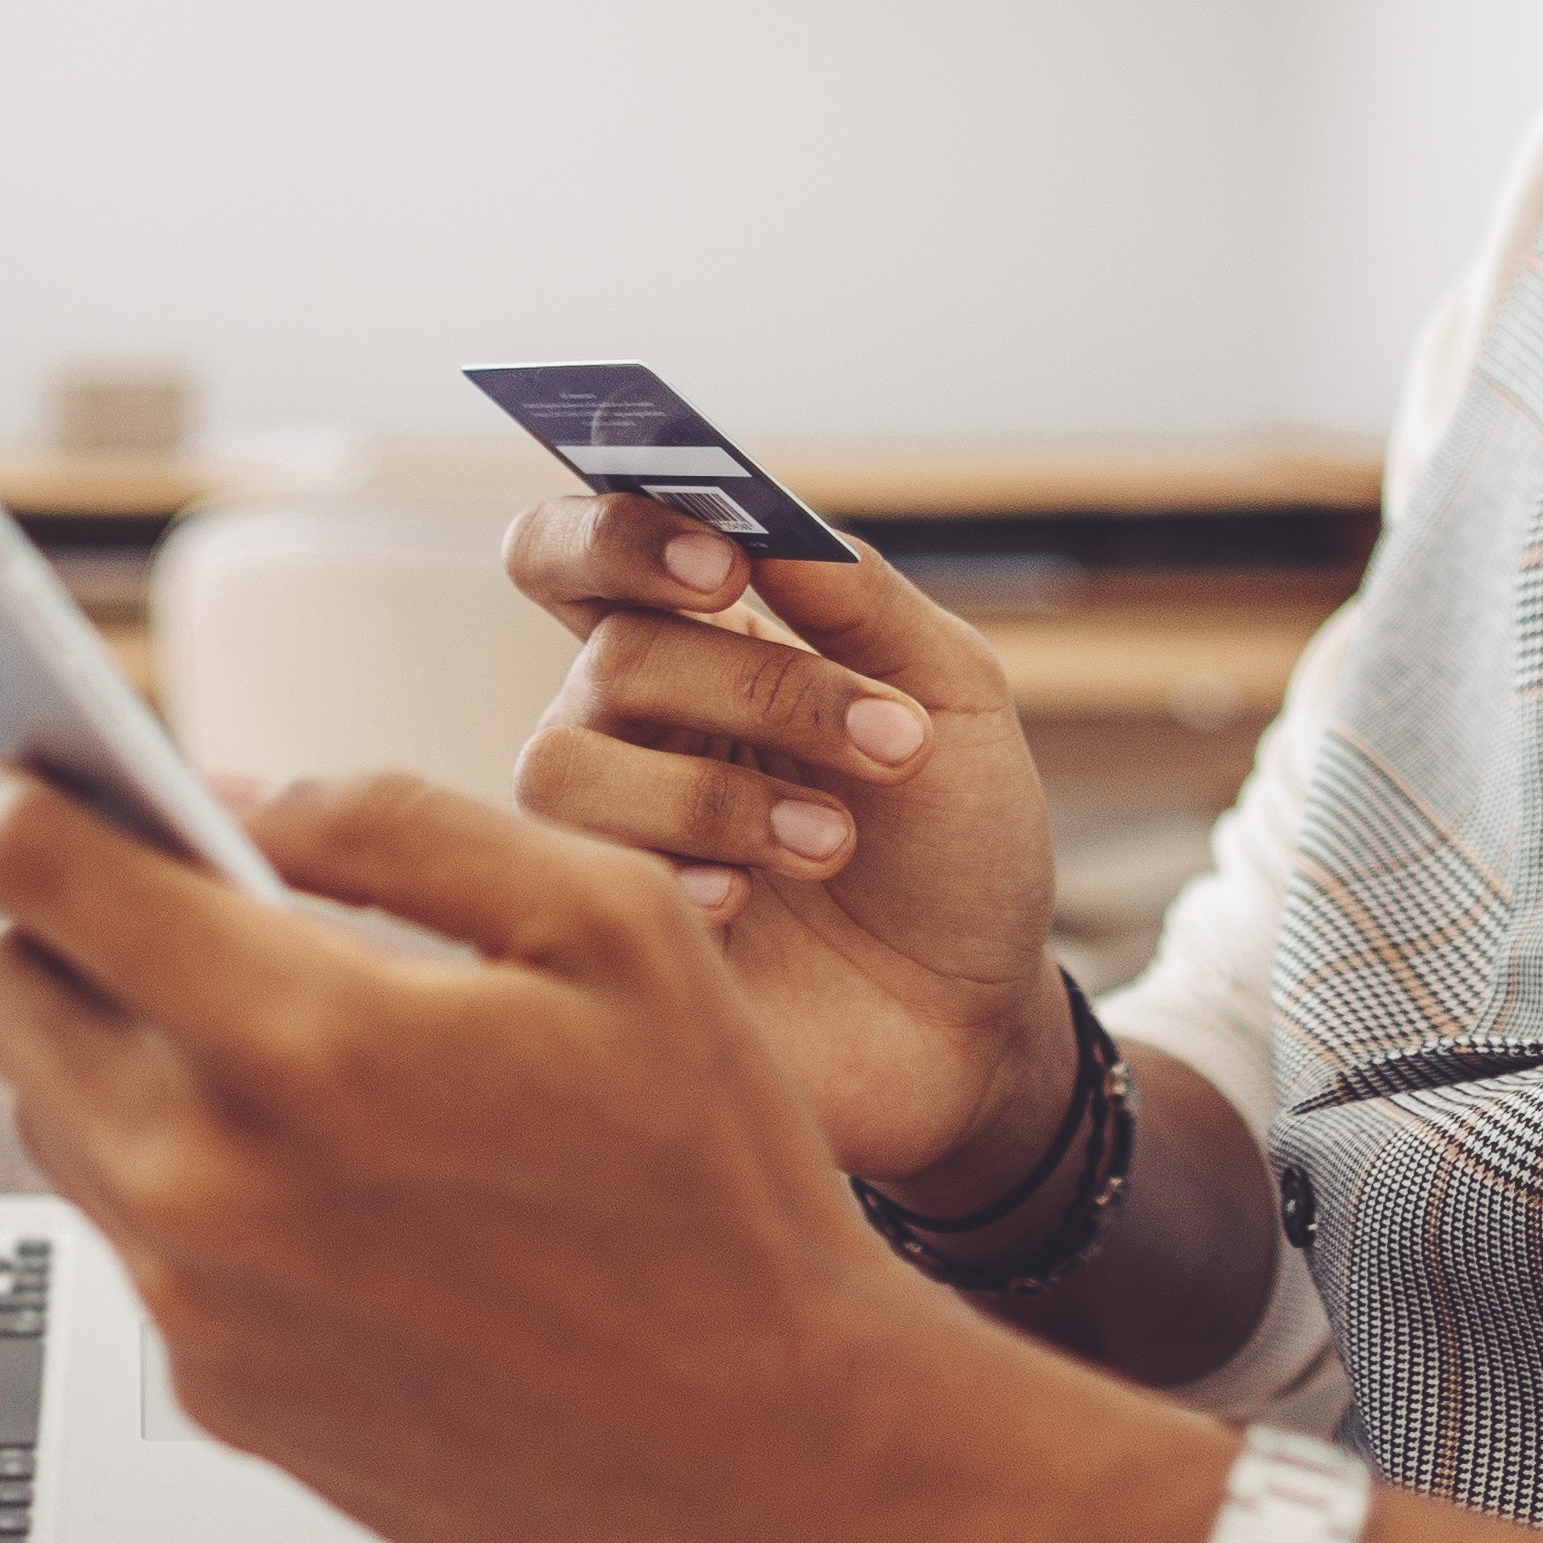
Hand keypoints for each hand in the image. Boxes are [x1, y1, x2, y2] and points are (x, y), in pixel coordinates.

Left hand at [0, 760, 1211, 1542]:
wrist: (773, 1450)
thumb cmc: (718, 1183)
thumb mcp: (613, 928)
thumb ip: (401, 824)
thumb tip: (237, 791)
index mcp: (304, 1042)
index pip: (45, 883)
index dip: (14, 805)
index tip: (15, 782)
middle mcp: (212, 1185)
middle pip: (0, 1006)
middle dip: (50, 928)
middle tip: (147, 903)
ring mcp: (201, 1311)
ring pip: (55, 1129)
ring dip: (117, 1061)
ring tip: (268, 1045)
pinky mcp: (221, 1401)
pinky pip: (140, 1250)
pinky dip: (191, 1187)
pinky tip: (333, 1182)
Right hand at [498, 495, 1072, 1201]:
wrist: (978, 1020)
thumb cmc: (958, 846)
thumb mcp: (951, 696)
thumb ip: (861, 597)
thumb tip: (768, 522)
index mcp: (700, 643)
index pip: (580, 551)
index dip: (617, 532)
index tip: (725, 562)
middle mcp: (629, 727)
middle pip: (613, 651)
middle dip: (759, 687)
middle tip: (888, 739)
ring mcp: (608, 832)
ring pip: (564, 761)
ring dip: (720, 794)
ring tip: (836, 844)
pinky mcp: (603, 932)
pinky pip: (573, 873)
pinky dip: (681, 872)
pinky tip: (754, 904)